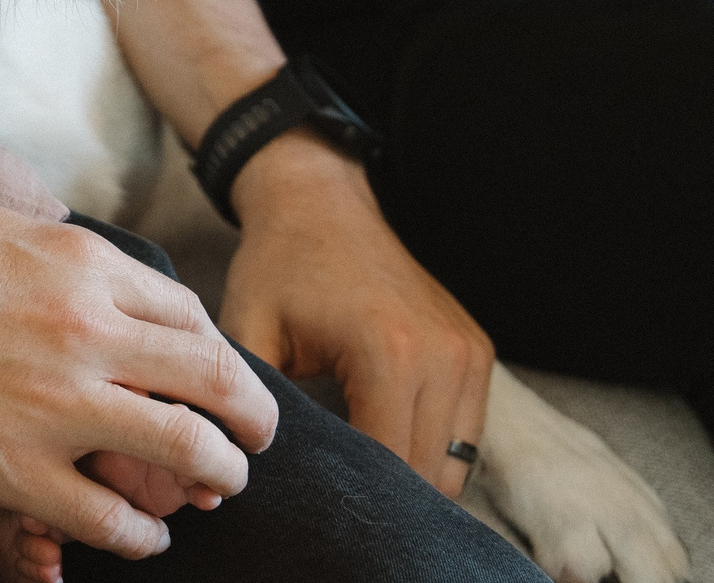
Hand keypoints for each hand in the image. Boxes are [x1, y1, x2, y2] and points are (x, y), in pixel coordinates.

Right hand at [0, 203, 276, 559]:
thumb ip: (61, 257)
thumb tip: (102, 280)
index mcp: (80, 264)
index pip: (192, 318)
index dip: (219, 359)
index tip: (218, 383)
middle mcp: (83, 327)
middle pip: (215, 380)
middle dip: (249, 419)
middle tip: (252, 442)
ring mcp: (51, 401)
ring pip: (187, 451)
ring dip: (218, 475)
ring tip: (215, 489)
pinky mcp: (11, 468)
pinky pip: (111, 518)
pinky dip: (143, 533)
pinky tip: (142, 533)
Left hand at [222, 131, 494, 495]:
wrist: (320, 201)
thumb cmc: (277, 265)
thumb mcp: (247, 331)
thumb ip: (243, 403)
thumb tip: (236, 469)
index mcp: (388, 354)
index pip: (387, 469)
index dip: (349, 502)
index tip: (314, 513)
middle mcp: (443, 356)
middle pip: (428, 476)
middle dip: (381, 500)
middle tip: (333, 508)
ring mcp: (469, 353)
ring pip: (456, 464)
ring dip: (413, 481)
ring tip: (360, 483)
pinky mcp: (478, 350)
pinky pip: (466, 433)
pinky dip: (433, 450)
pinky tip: (386, 447)